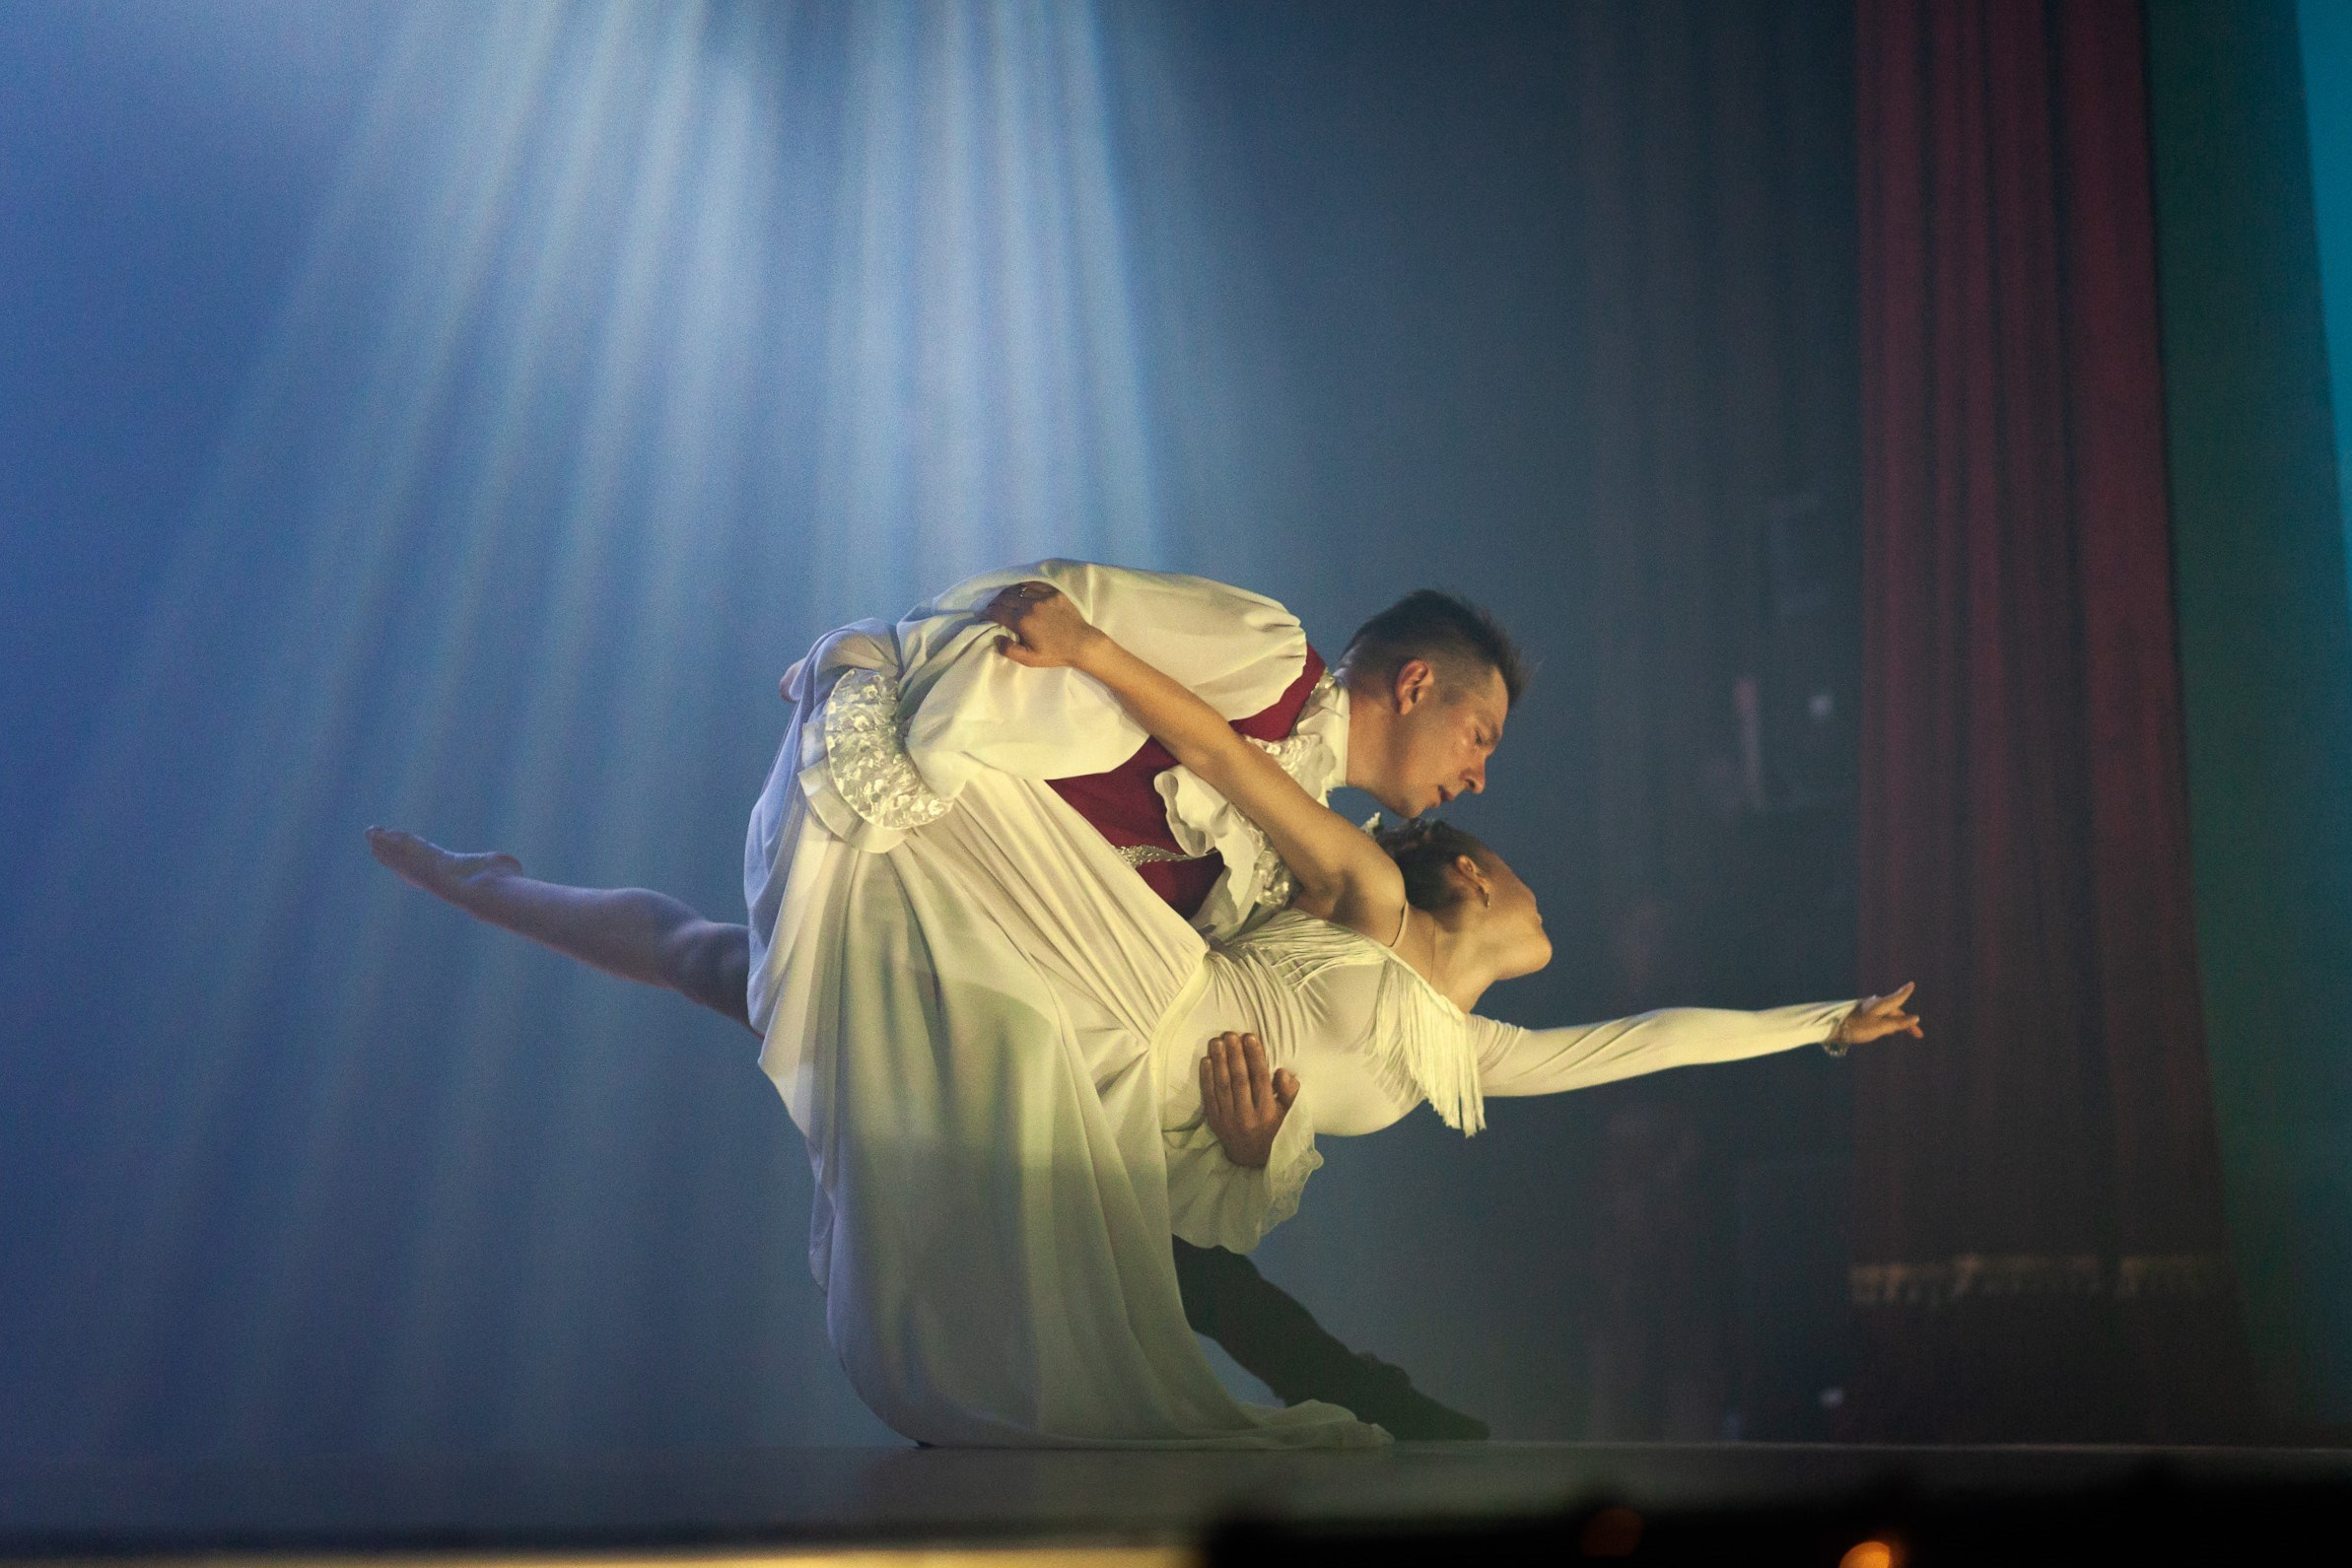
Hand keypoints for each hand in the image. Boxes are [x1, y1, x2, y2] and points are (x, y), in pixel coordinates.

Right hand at [980, 580, 1102, 668]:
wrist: (1082, 643)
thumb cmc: (1055, 653)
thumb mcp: (1030, 659)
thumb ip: (1009, 650)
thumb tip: (996, 638)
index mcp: (1022, 621)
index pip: (997, 612)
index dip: (986, 612)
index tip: (982, 614)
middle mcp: (1030, 605)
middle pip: (1005, 598)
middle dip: (994, 602)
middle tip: (991, 607)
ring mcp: (1043, 596)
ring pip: (1018, 589)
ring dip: (1007, 593)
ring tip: (1004, 599)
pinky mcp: (1054, 592)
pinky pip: (1033, 584)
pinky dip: (1023, 587)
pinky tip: (1021, 591)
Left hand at [1199, 1031, 1298, 1168]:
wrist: (1251, 1157)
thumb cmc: (1274, 1128)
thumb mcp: (1289, 1113)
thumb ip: (1290, 1092)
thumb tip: (1282, 1072)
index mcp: (1267, 1113)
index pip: (1261, 1079)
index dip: (1255, 1057)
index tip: (1250, 1037)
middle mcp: (1247, 1116)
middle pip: (1240, 1080)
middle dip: (1235, 1055)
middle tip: (1231, 1034)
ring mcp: (1228, 1119)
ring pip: (1223, 1085)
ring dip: (1219, 1061)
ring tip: (1217, 1041)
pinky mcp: (1214, 1121)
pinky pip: (1209, 1096)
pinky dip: (1206, 1077)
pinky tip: (1206, 1060)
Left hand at [1833, 981, 1923, 1047]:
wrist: (1833, 1027)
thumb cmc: (1857, 1027)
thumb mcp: (1880, 1027)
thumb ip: (1898, 1023)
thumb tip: (1916, 1017)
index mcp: (1881, 1004)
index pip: (1898, 998)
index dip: (1906, 992)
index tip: (1912, 984)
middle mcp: (1875, 1004)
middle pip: (1895, 1011)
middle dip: (1907, 1022)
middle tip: (1918, 1034)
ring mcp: (1867, 1009)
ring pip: (1887, 1015)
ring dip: (1897, 1023)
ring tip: (1904, 1032)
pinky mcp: (1861, 1015)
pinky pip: (1879, 1018)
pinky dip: (1887, 1023)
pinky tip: (1887, 1031)